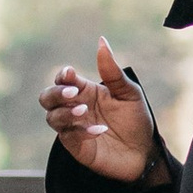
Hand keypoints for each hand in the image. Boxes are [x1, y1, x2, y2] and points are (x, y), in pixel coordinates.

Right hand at [37, 37, 153, 182]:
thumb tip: (101, 41)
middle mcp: (74, 108)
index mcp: (85, 91)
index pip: (62, 80)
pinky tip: (99, 130)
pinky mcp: (77, 147)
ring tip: (84, 111)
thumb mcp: (129, 93)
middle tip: (74, 94)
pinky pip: (68, 137)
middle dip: (55, 94)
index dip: (62, 76)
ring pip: (52, 117)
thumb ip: (112, 71)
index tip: (70, 74)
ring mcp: (73, 128)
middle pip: (47, 98)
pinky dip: (81, 132)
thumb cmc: (136, 120)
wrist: (145, 152)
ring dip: (65, 113)